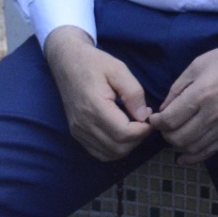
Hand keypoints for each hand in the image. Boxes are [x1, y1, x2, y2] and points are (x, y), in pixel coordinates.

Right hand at [43, 25, 153, 161]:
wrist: (67, 62)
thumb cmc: (94, 63)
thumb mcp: (119, 70)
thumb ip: (133, 93)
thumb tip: (144, 116)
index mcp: (94, 107)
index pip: (123, 134)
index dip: (142, 130)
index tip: (150, 117)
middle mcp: (83, 124)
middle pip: (118, 148)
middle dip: (138, 139)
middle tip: (144, 121)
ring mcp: (78, 131)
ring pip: (109, 154)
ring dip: (127, 145)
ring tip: (135, 125)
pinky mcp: (77, 133)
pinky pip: (99, 152)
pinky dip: (115, 148)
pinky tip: (122, 131)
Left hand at [146, 35, 217, 164]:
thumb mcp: (196, 65)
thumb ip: (177, 89)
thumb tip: (163, 111)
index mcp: (201, 94)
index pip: (169, 121)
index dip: (156, 122)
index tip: (154, 118)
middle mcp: (213, 114)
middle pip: (178, 138)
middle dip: (165, 134)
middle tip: (165, 126)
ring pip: (192, 148)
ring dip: (178, 145)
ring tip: (175, 134)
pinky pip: (210, 151)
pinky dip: (194, 157)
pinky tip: (183, 156)